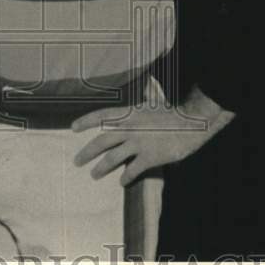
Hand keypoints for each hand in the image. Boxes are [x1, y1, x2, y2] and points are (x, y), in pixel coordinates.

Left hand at [72, 84, 234, 185]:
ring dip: (101, 168)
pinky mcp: (149, 158)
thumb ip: (146, 96)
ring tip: (93, 174)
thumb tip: (148, 82)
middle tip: (76, 161)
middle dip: (87, 152)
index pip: (101, 115)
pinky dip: (126, 177)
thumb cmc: (173, 112)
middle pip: (101, 141)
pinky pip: (132, 170)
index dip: (86, 121)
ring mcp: (138, 144)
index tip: (73, 127)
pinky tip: (122, 182)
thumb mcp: (155, 102)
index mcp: (128, 114)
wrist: (192, 123)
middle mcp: (129, 129)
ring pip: (112, 158)